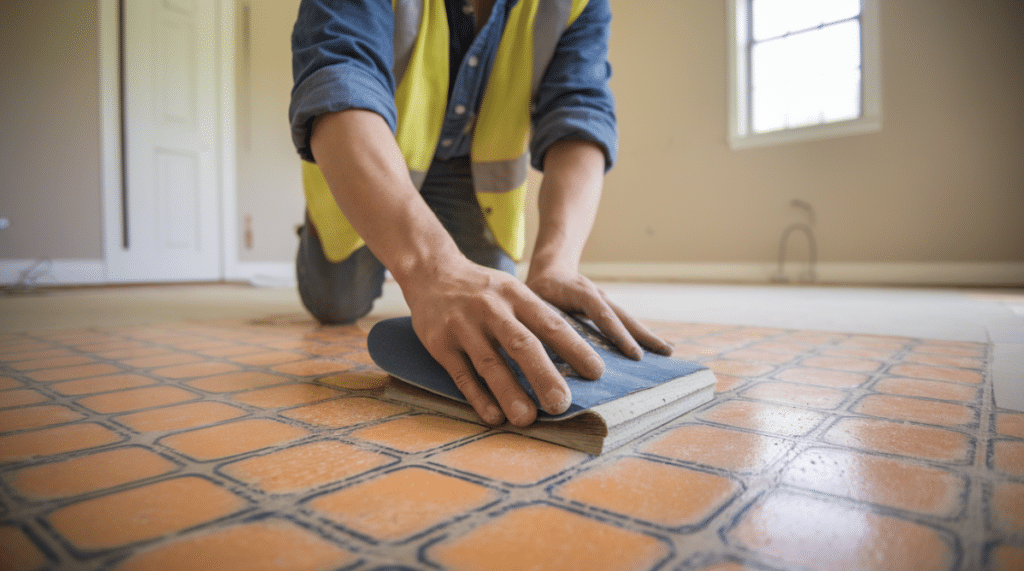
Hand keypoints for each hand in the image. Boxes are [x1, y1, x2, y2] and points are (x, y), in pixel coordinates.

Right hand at [400, 259, 604, 427]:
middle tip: (562, 404)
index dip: (574, 348)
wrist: (431, 271)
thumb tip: (574, 357)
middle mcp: (491, 309)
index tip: (595, 372)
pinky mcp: (440, 344)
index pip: (550, 323)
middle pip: (521, 344)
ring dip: (509, 393)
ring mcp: (463, 326)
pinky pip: (462, 375)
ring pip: (490, 363)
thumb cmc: (483, 290)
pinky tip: (494, 416)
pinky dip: (478, 397)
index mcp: (516, 295)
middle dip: (543, 375)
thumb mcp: (512, 291)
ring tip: (527, 419)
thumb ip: (537, 318)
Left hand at [526, 267, 673, 359]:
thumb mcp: (533, 299)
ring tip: (668, 352)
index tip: (635, 354)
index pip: (602, 314)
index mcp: (580, 292)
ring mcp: (605, 301)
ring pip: (628, 319)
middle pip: (624, 316)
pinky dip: (639, 335)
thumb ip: (539, 318)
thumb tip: (542, 349)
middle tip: (665, 353)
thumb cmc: (537, 288)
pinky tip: (652, 350)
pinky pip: (624, 322)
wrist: (552, 267)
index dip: (618, 334)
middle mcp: (598, 296)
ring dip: (647, 336)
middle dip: (644, 336)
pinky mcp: (607, 308)